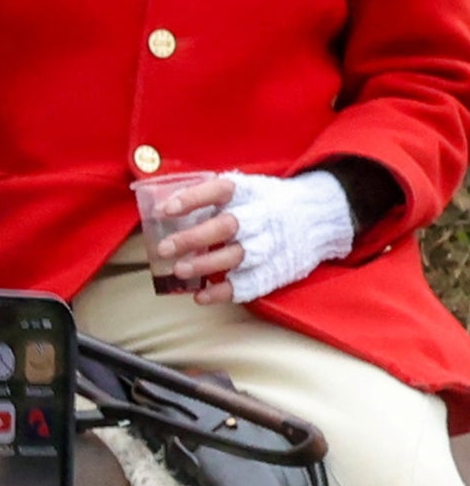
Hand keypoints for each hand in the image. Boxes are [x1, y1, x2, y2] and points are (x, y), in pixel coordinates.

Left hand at [146, 172, 350, 306]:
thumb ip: (212, 198)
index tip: (166, 210)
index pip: (221, 190)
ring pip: (236, 256)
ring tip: (178, 270)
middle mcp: (262, 217)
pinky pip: (249, 284)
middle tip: (165, 248)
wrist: (321, 216)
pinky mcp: (275, 269)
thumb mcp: (248, 190)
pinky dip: (223, 292)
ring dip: (205, 265)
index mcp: (252, 192)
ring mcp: (270, 245)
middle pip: (228, 226)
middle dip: (194, 237)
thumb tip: (163, 209)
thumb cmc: (269, 203)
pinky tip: (200, 295)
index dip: (193, 199)